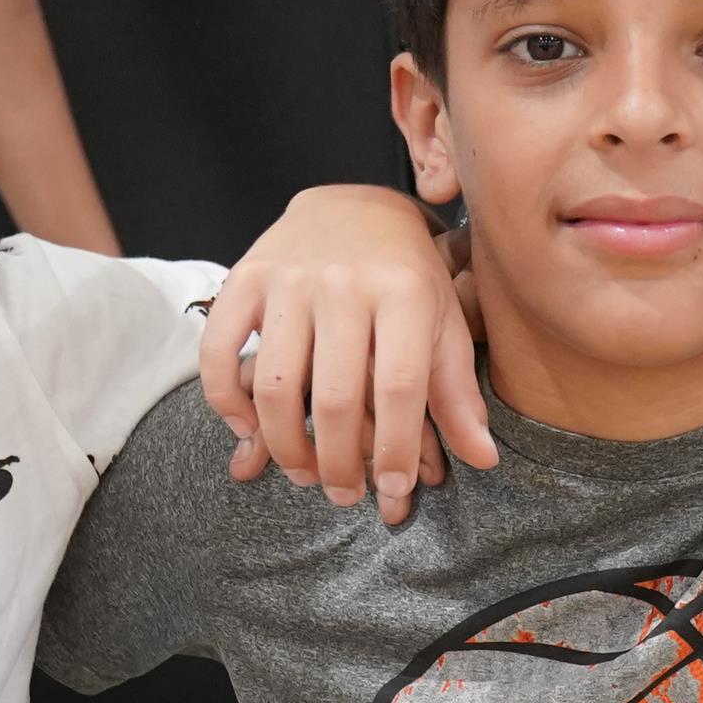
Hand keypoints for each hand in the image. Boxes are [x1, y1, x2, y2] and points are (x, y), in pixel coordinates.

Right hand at [196, 184, 489, 523]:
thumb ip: (458, 393)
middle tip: (342, 495)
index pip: (400, 387)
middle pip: (337, 396)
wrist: (352, 206)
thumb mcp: (443, 323)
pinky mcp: (244, 276)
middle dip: (338, 462)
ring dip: (284, 443)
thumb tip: (483, 459)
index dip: (395, 449)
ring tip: (302, 473)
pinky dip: (227, 400)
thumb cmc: (407, 277)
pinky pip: (219, 350)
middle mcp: (346, 283)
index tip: (391, 489)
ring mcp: (289, 279)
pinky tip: (247, 429)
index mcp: (405, 293)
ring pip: (277, 384)